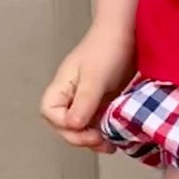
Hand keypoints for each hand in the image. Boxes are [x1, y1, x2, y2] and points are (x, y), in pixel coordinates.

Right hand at [39, 27, 134, 150]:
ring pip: (81, 127)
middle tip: (101, 141)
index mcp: (61, 87)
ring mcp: (85, 99)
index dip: (66, 126)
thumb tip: (73, 125)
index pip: (50, 114)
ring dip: (93, 139)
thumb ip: (84, 102)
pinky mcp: (100, 102)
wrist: (127, 34)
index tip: (86, 127)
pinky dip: (104, 132)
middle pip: (64, 125)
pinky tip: (116, 136)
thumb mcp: (95, 77)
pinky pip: (96, 122)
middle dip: (80, 137)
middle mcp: (70, 95)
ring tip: (110, 144)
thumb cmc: (107, 48)